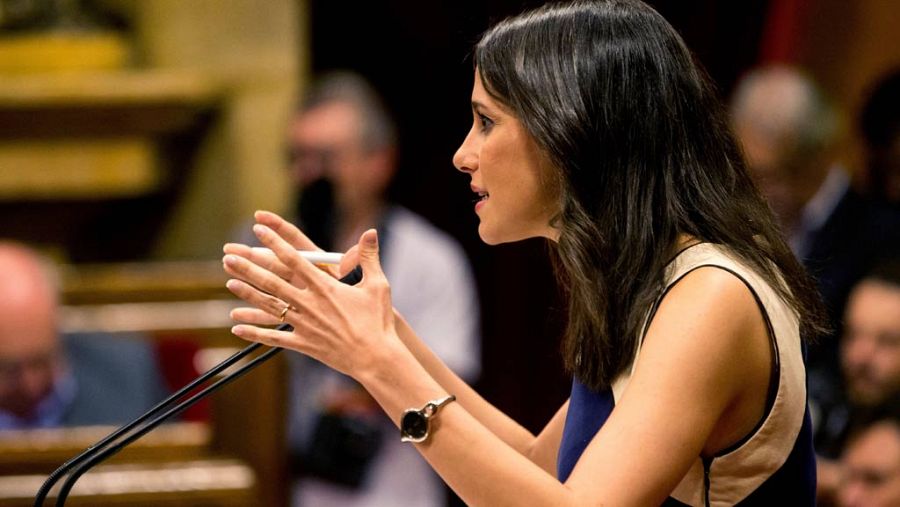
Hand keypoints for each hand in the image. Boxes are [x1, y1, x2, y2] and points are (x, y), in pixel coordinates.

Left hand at [223, 211, 398, 378]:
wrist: (376, 357)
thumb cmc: (378, 321)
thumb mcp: (378, 285)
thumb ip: (369, 257)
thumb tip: (371, 231)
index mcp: (325, 287)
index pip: (294, 260)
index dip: (274, 243)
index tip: (259, 230)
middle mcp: (310, 304)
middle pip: (273, 282)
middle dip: (250, 267)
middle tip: (229, 256)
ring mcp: (304, 325)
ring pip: (270, 307)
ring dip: (248, 294)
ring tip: (230, 282)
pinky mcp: (303, 344)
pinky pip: (274, 337)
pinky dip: (255, 332)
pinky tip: (236, 327)